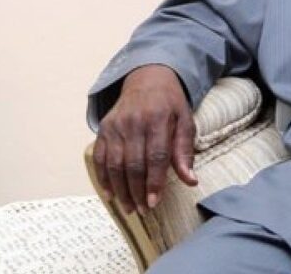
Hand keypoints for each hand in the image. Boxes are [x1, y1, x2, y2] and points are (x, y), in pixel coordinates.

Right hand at [93, 64, 197, 214]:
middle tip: (141, 211)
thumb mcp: (185, 121)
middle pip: (133, 163)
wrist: (147, 78)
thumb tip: (191, 180)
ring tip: (128, 208)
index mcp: (158, 119)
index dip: (154, 182)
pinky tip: (110, 194)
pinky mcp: (104, 128)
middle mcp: (134, 122)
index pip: (156, 156)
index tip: (154, 202)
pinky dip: (103, 178)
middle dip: (136, 191)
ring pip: (115, 164)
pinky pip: (100, 157)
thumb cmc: (170, 104)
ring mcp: (116, 125)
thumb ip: (185, 151)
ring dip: (120, 189)